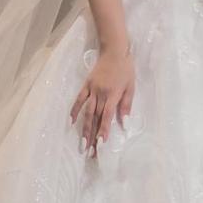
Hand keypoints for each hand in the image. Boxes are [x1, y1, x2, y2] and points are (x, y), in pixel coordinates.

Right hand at [69, 43, 134, 157]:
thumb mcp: (131, 87)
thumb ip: (126, 105)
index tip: (100, 145)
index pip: (107, 117)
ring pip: (87, 112)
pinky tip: (71, 122)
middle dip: (92, 136)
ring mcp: (92, 90)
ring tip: (82, 144)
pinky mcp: (86, 85)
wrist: (114, 50)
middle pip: (95, 119)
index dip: (103, 131)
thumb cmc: (126, 69)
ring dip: (84, 129)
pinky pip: (79, 99)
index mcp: (113, 96)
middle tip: (89, 152)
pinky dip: (75, 110)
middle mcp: (101, 94)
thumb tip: (125, 123)